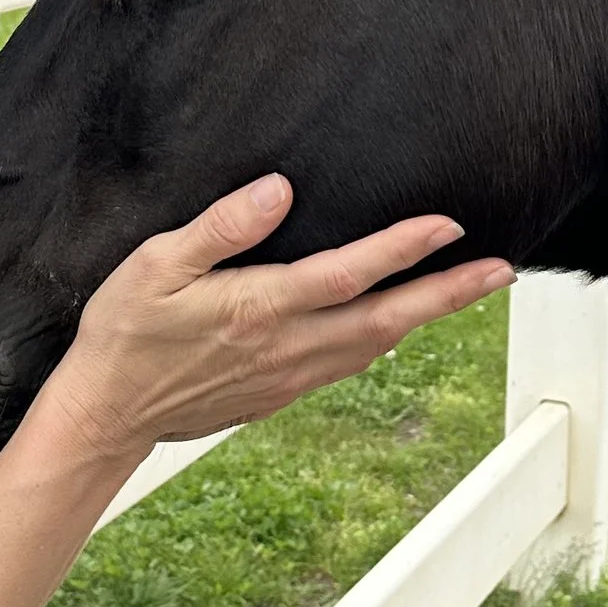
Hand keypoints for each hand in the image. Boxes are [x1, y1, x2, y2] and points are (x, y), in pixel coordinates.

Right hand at [35, 174, 513, 470]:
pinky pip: (348, 364)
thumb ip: (219, 227)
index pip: (348, 273)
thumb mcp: (153, 265)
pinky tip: (398, 327)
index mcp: (259, 309)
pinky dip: (385, 342)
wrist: (106, 415)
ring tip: (467, 290)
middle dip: (449, 294)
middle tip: (501, 271)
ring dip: (426, 318)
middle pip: (387, 319)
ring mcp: (289, 376)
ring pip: (376, 346)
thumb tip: (277, 191)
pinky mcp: (281, 394)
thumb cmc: (123, 331)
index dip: (403, 249)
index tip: (449, 225)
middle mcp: (287, 347)